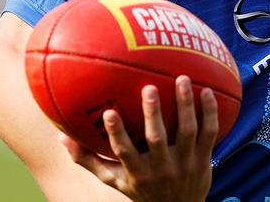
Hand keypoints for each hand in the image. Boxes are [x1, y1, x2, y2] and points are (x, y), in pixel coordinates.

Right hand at [60, 75, 217, 201]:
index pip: (124, 153)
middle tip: (149, 87)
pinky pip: (209, 134)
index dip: (116, 134)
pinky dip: (210, 113)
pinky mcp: (204, 160)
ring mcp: (185, 164)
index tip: (108, 112)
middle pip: (157, 139)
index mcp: (137, 173)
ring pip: (187, 132)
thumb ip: (88, 159)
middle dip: (152, 113)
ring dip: (185, 105)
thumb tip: (59, 135)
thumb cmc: (141, 190)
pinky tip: (208, 91)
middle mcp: (161, 169)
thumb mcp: (114, 179)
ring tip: (182, 79)